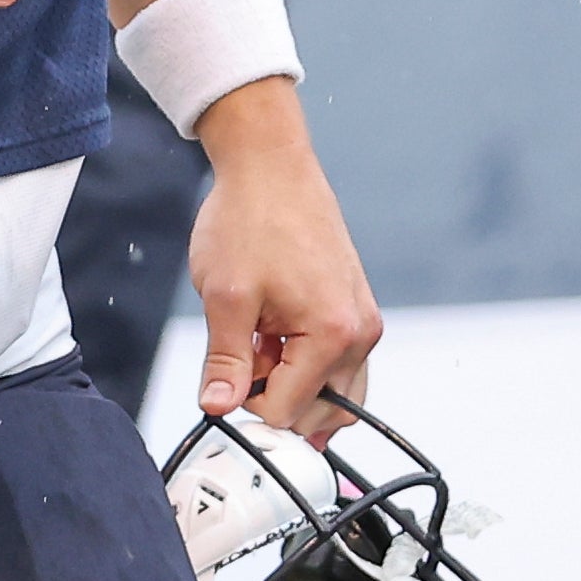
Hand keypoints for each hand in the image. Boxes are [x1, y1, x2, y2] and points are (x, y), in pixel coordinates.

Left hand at [183, 82, 379, 436]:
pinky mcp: (355, 311)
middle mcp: (360, 333)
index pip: (288, 413)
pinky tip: (272, 336)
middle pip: (320, 413)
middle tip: (242, 356)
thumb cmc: (251, 218)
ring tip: (258, 343)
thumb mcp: (225, 297)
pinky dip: (304, 366)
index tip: (226, 379)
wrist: (271, 167)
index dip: (247, 404)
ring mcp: (363, 322)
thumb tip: (218, 408)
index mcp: (333, 333)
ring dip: (292, 384)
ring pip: (333, 394)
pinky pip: (338, 365)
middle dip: (274, 397)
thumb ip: (224, 362)